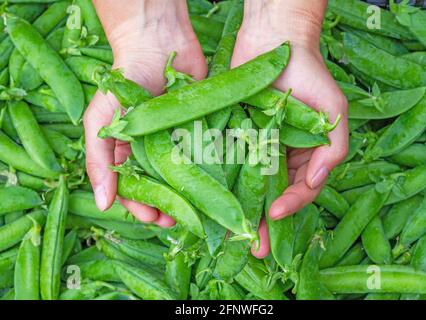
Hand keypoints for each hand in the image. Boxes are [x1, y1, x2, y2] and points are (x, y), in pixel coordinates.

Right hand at [84, 0, 206, 224]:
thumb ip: (98, 160)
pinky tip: (217, 185)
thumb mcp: (101, 120)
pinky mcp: (202, 131)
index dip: (141, 206)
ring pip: (186, 179)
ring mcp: (180, 143)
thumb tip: (102, 205)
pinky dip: (211, 171)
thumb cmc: (124, 81)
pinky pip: (207, 156)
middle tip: (178, 220)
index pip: (133, 190)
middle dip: (169, 207)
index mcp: (129, 153)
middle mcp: (155, 153)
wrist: (158, 44)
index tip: (152, 217)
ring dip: (191, 197)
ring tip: (199, 210)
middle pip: (163, 189)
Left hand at [232, 0, 348, 257]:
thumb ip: (332, 148)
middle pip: (270, 197)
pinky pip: (225, 163)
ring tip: (229, 237)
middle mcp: (276, 158)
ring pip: (245, 187)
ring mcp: (252, 149)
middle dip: (263, 225)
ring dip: (238, 213)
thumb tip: (316, 182)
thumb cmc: (308, 73)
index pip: (300, 190)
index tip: (275, 215)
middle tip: (253, 250)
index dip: (291, 206)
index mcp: (302, 156)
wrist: (273, 41)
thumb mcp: (333, 109)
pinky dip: (219, 183)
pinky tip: (210, 201)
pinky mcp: (230, 137)